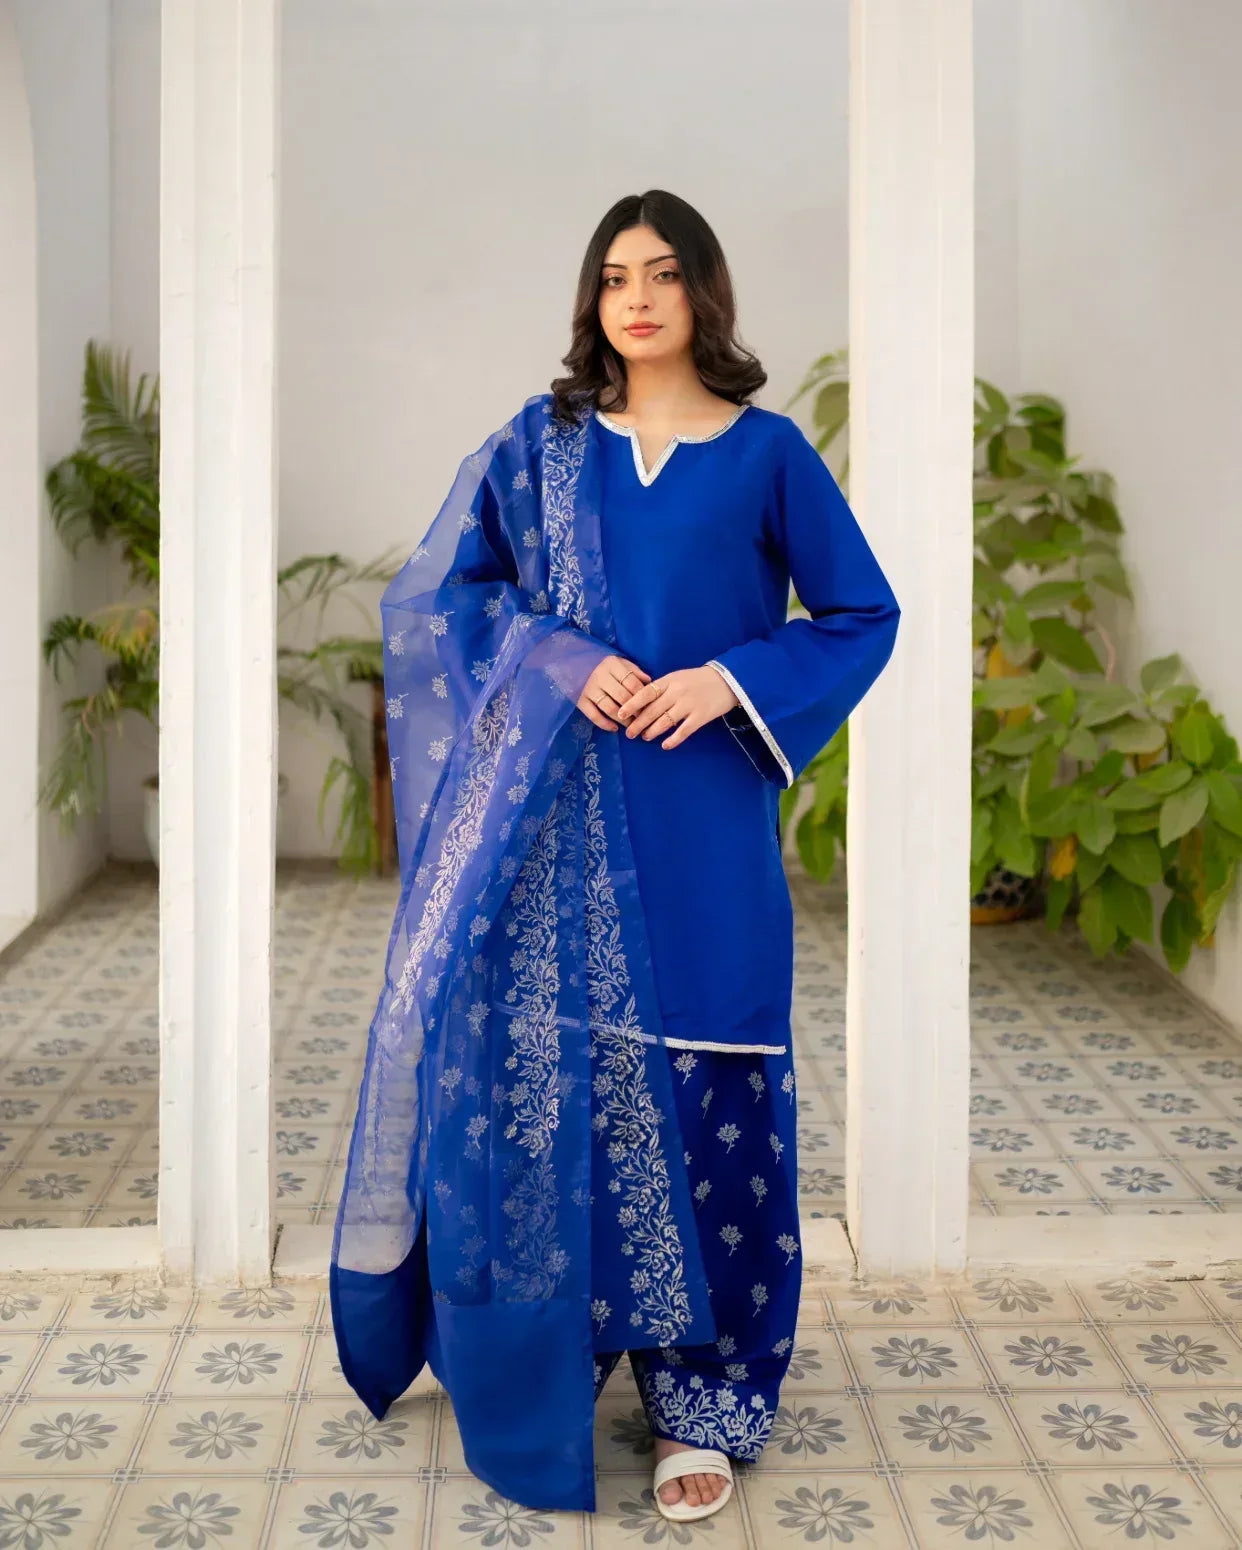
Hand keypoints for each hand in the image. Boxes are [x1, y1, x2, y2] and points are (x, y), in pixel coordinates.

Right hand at [577, 655, 651, 730]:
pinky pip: (594, 716)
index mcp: (612, 665)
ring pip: (610, 708)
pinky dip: (605, 724)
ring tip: (631, 726)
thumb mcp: (621, 663)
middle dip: (635, 711)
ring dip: (623, 720)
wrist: (579, 666)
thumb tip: (650, 683)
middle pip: (622, 697)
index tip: (649, 707)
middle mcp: (600, 676)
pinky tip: (614, 728)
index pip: (632, 683)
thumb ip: (635, 672)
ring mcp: (589, 689)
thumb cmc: (607, 668)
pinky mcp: (580, 700)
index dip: (643, 697)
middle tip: (642, 719)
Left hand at [615, 665, 739, 748]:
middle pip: (652, 710)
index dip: (631, 704)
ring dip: (652, 731)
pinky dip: (673, 739)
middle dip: (638, 723)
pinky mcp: (701, 716)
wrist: (727, 680)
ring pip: (665, 722)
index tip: (620, 714)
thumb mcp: (677, 677)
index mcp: (669, 681)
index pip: (645, 693)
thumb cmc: (698, 680)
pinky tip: (665, 745)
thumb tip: (640, 702)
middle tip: (629, 734)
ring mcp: (689, 705)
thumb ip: (661, 688)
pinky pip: (683, 731)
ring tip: (645, 737)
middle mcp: (677, 692)